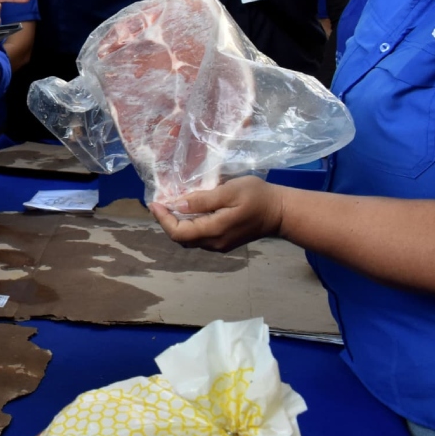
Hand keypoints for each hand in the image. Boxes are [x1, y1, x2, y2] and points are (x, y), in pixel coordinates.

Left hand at [148, 175, 285, 252]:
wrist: (280, 212)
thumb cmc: (257, 197)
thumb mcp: (229, 191)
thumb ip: (203, 200)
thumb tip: (177, 205)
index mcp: (214, 230)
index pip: (178, 232)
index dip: (162, 219)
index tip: (154, 202)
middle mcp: (214, 243)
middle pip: (181, 238)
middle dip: (165, 221)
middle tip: (158, 203)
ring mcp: (219, 245)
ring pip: (189, 239)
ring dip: (175, 224)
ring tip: (168, 205)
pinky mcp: (223, 242)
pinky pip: (198, 237)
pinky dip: (187, 226)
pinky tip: (186, 211)